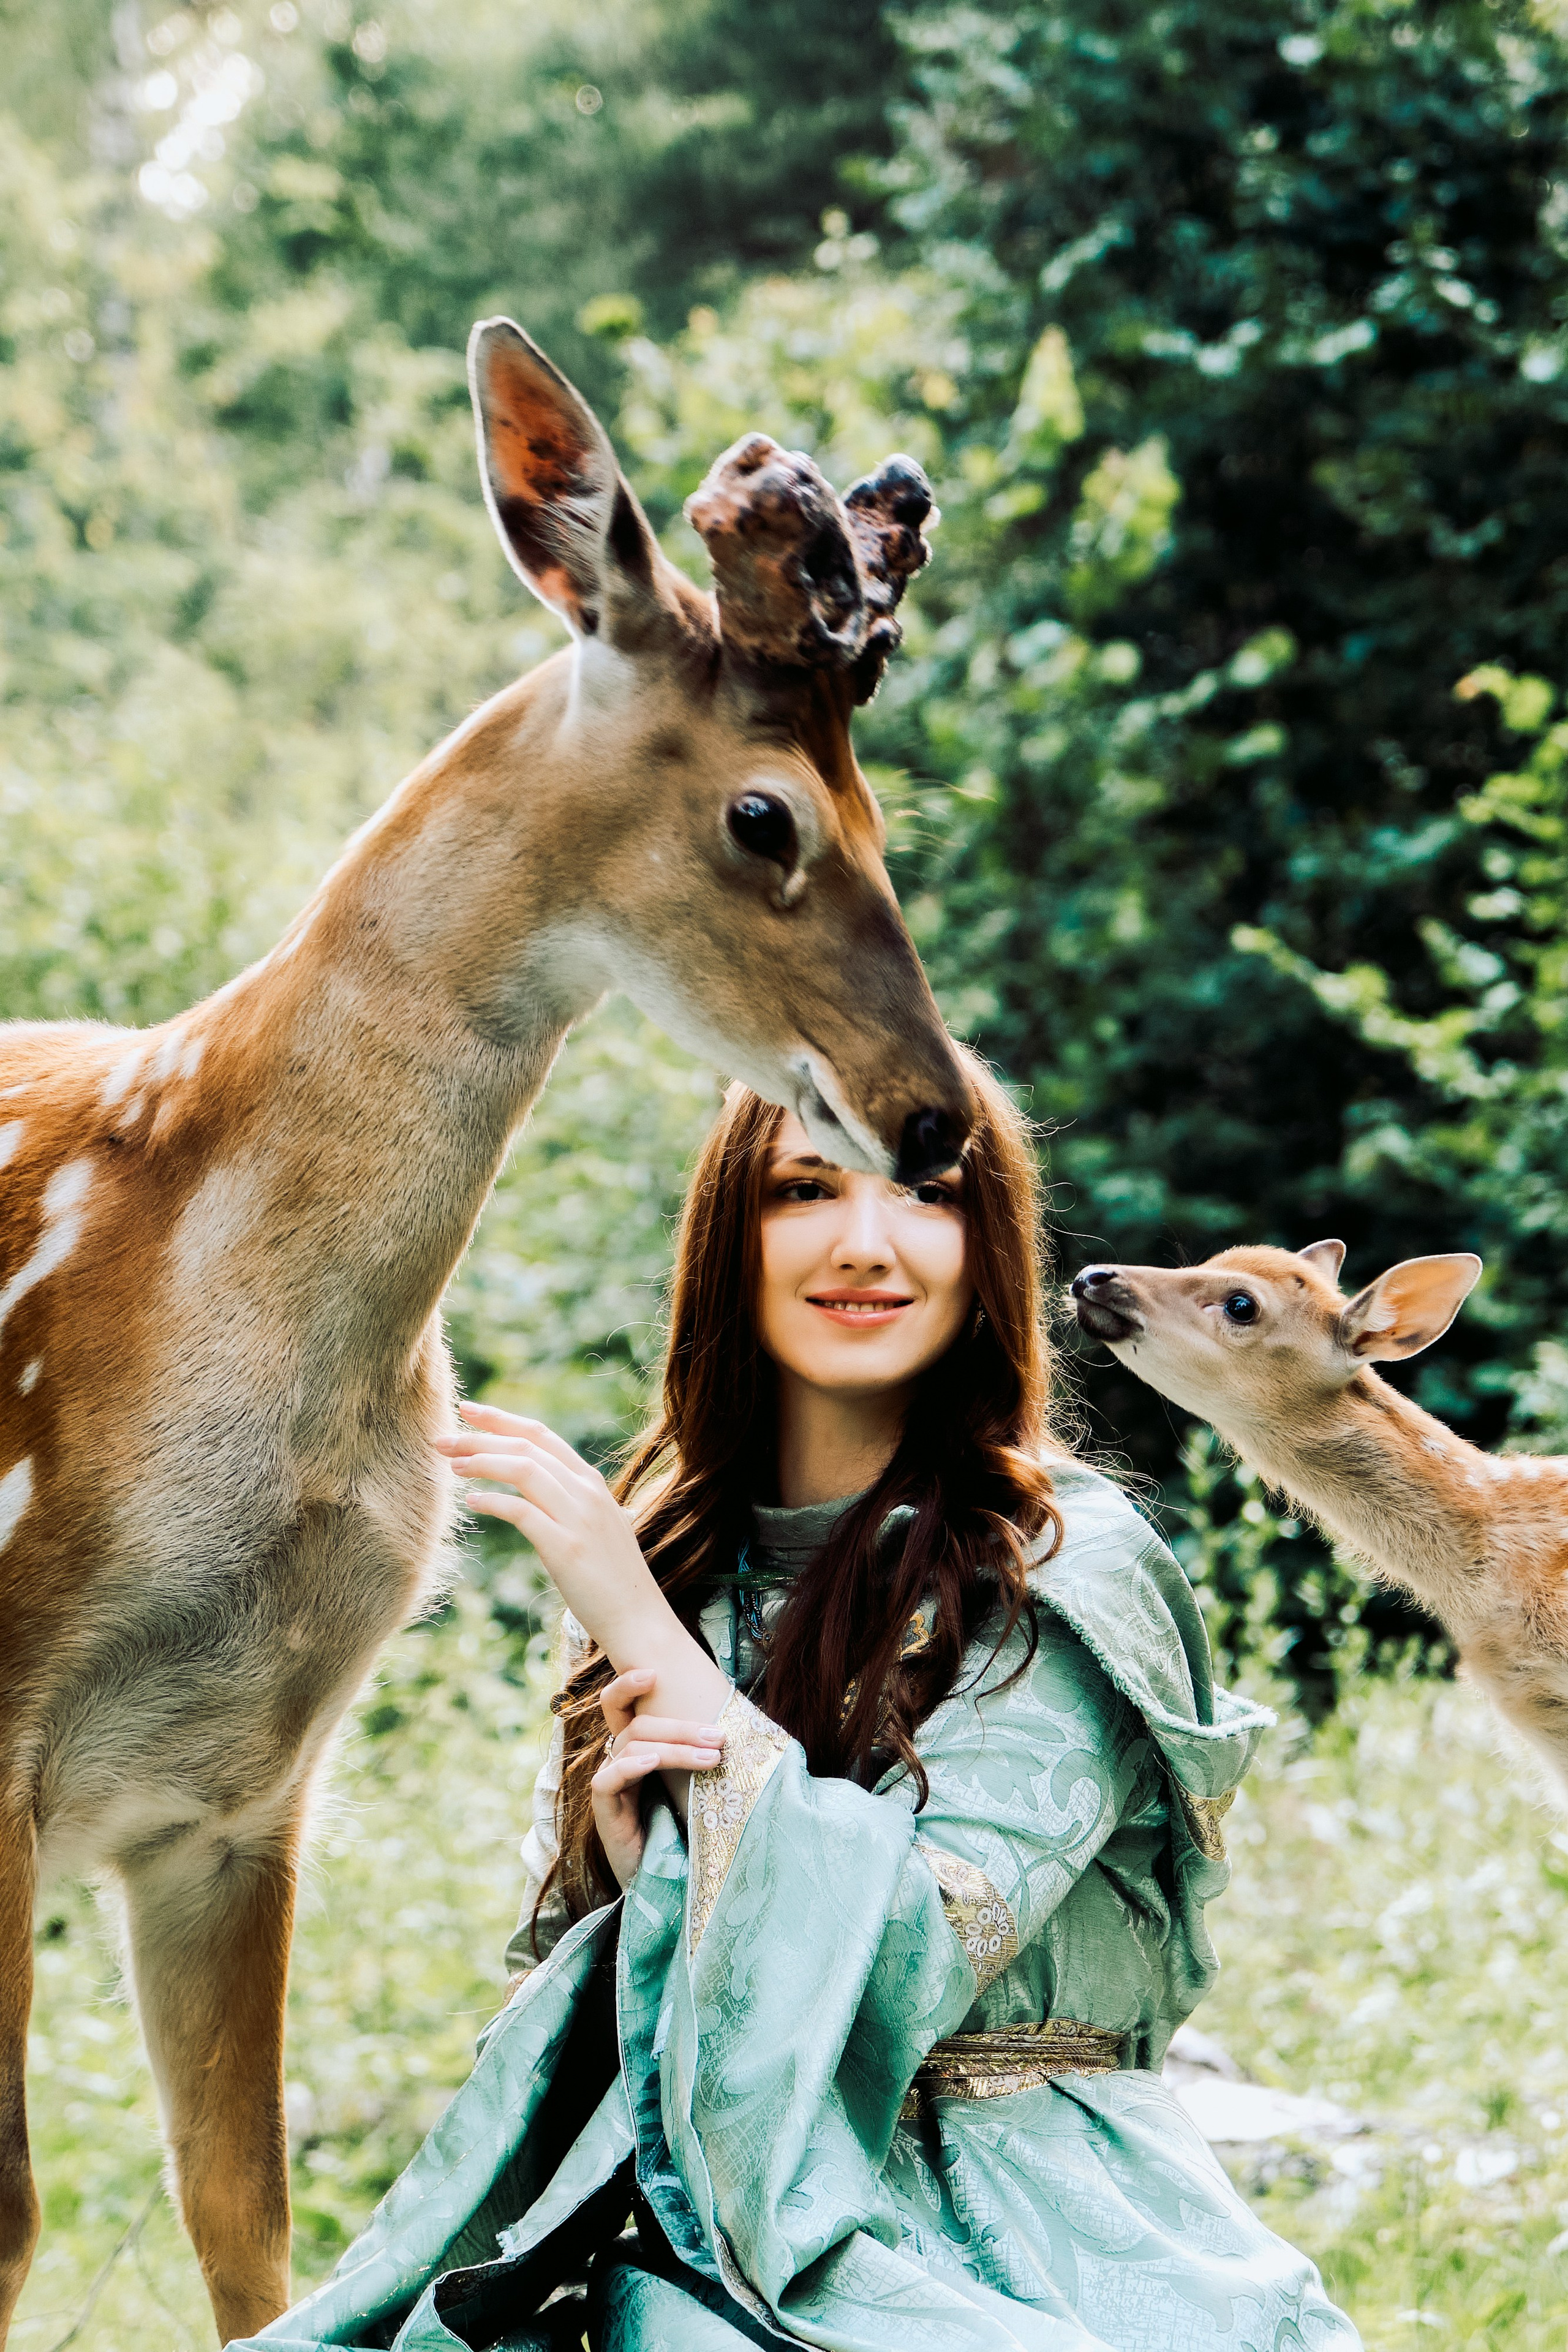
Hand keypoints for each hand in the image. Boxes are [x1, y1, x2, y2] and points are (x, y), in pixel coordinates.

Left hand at [436, 1404, 664, 1653]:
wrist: (639, 1620)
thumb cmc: (612, 1579)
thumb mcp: (595, 1527)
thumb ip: (569, 1504)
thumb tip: (534, 1491)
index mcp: (592, 1483)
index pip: (541, 1435)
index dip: (502, 1419)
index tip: (467, 1411)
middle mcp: (587, 1492)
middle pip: (527, 1446)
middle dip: (480, 1437)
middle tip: (442, 1439)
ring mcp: (579, 1518)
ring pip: (523, 1469)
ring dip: (482, 1463)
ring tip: (452, 1466)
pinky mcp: (566, 1548)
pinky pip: (522, 1512)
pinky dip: (493, 1501)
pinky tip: (472, 1503)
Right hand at [589, 1668, 726, 1887]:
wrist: (667, 1883)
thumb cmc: (684, 1830)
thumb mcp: (693, 1786)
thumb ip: (699, 1756)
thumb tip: (739, 1728)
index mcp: (637, 1750)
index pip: (620, 1706)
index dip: (629, 1685)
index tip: (654, 1672)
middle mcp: (619, 1762)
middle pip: (638, 1724)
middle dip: (681, 1725)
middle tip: (719, 1737)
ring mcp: (611, 1786)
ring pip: (633, 1746)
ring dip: (675, 1747)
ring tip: (712, 1758)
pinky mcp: (606, 1811)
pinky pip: (609, 1778)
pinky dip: (631, 1766)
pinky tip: (652, 1764)